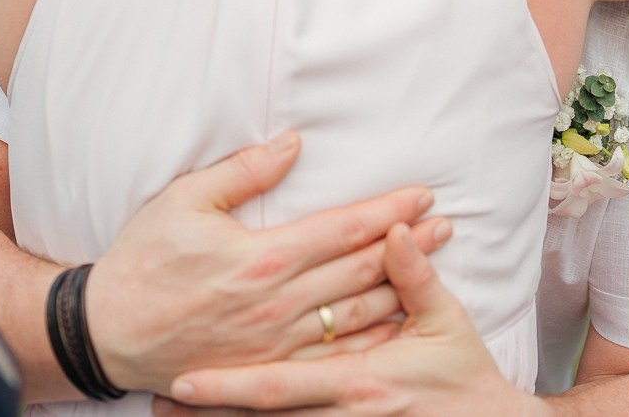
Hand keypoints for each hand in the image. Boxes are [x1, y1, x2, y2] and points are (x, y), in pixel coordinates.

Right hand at [85, 132, 449, 393]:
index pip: (343, 228)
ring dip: (400, 289)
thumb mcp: (184, 200)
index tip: (422, 196)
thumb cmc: (142, 261)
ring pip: (355, 315)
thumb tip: (292, 142)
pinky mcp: (267, 368)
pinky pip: (332, 357)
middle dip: (408, 247)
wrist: (106, 332)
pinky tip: (394, 326)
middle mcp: (278, 302)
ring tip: (433, 268)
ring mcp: (276, 341)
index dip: (388, 211)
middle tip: (444, 227)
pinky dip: (369, 340)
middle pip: (361, 270)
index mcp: (263, 255)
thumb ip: (244, 170)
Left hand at [156, 225, 543, 416]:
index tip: (183, 376)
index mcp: (362, 378)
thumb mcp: (448, 323)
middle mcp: (346, 414)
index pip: (283, 384)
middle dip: (212, 411)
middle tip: (163, 398)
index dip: (231, 384)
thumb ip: (416, 279)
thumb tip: (393, 230)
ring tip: (170, 412)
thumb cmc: (465, 376)